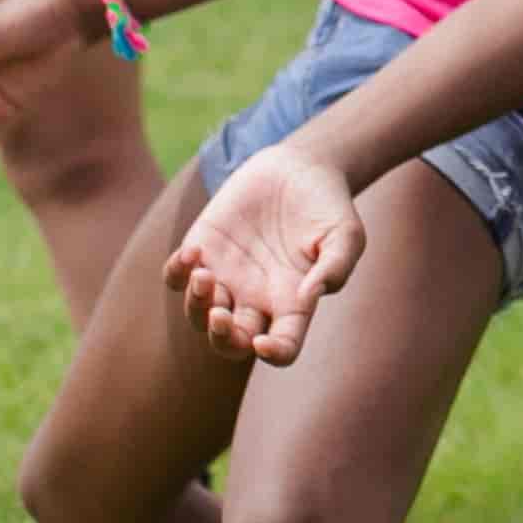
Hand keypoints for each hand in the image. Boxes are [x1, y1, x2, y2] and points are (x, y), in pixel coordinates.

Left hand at [165, 145, 365, 365]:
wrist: (298, 167)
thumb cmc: (328, 205)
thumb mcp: (346, 234)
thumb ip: (335, 267)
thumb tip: (309, 296)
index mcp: (293, 304)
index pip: (283, 346)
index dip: (273, 355)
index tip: (263, 343)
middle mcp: (256, 299)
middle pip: (230, 343)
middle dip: (221, 338)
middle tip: (221, 314)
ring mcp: (226, 277)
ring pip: (198, 316)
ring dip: (197, 306)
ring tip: (205, 276)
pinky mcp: (203, 251)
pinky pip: (176, 278)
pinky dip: (177, 274)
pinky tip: (193, 252)